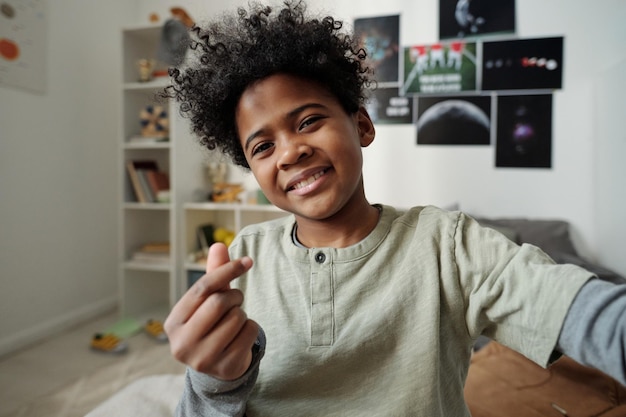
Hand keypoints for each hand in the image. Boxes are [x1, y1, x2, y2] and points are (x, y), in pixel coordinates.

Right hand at [164, 243, 258, 379]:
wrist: (218, 365)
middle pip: (219, 303)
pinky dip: (251, 328)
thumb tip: (218, 245)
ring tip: (234, 320)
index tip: (247, 261)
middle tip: (236, 300)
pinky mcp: (225, 368)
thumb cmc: (211, 325)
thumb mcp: (208, 301)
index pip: (202, 288)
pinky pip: (249, 333)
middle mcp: (182, 344)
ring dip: (242, 313)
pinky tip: (241, 336)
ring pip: (237, 318)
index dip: (226, 270)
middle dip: (234, 296)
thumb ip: (214, 275)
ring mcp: (202, 359)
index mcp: (173, 323)